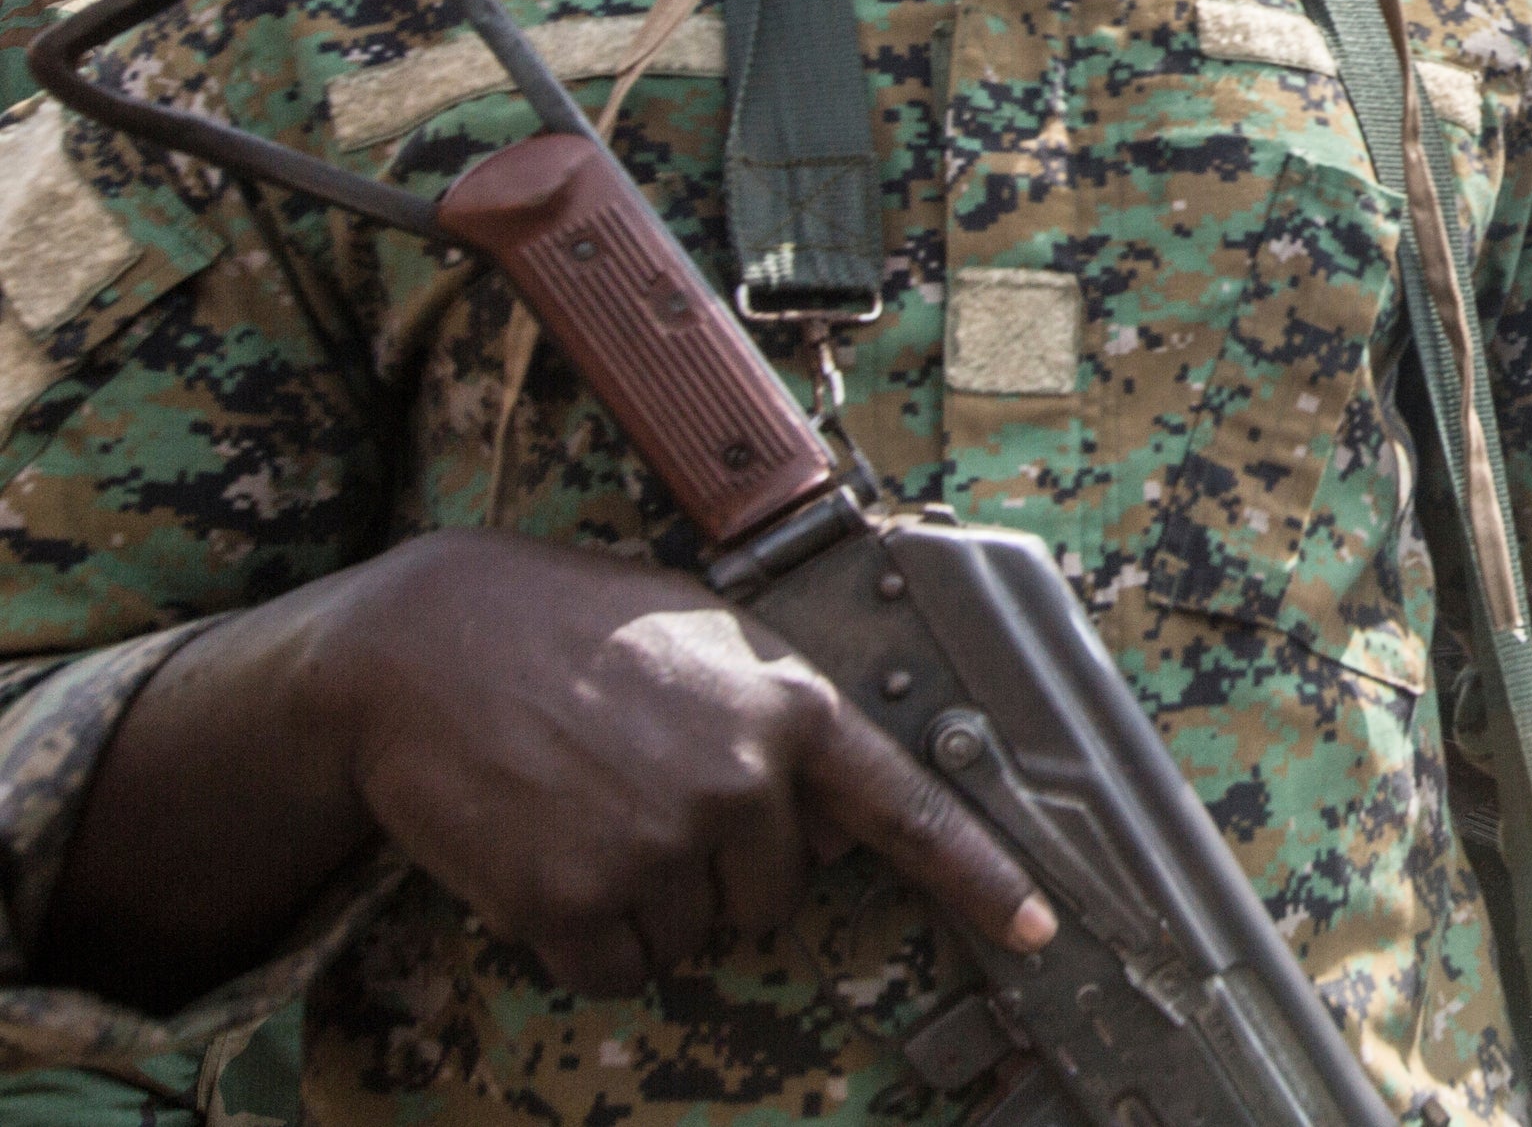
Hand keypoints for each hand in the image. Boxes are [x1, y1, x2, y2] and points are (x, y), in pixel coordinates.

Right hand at [317, 531, 1049, 995]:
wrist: (423, 647)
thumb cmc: (568, 628)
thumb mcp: (707, 638)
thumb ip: (779, 717)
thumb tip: (829, 815)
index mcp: (790, 706)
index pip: (908, 808)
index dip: (981, 874)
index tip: (1041, 925)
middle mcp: (742, 781)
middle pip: (773, 898)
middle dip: (718, 871)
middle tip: (644, 795)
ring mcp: (660, 844)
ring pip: (692, 940)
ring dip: (645, 903)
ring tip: (587, 808)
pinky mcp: (576, 901)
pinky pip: (616, 971)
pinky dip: (584, 939)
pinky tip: (547, 857)